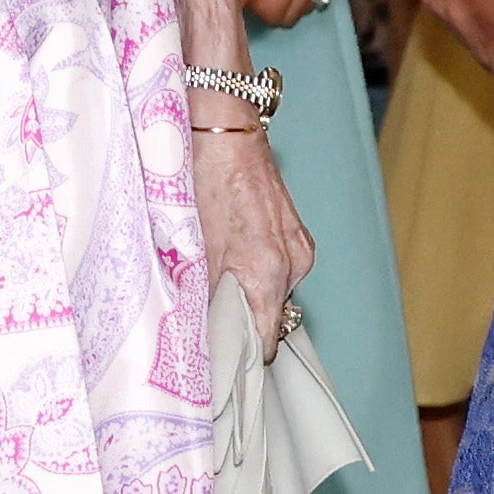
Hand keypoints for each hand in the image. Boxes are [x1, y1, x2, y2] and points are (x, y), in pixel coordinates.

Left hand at [189, 99, 319, 344]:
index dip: (244, 355)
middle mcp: (292, 264)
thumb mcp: (193, 245)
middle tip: (212, 320)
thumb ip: (204, 293)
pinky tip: (233, 253)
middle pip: (272, 317)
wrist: (224, 129)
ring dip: (250, 292)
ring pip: (274, 291)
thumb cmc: (203, 178)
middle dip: (244, 321)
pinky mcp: (298, 233)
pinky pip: (281, 268)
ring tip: (218, 278)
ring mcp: (299, 248)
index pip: (266, 341)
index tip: (223, 364)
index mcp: (265, 272)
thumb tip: (202, 331)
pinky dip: (259, 270)